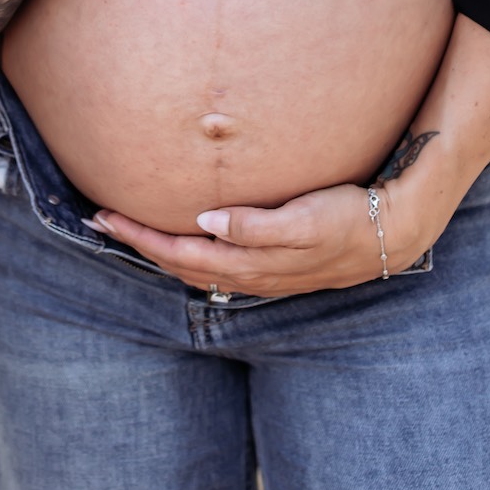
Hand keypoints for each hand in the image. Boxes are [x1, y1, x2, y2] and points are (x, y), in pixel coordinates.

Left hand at [92, 179, 437, 296]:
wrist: (390, 235)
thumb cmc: (348, 218)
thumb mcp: (306, 219)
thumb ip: (257, 226)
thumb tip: (207, 221)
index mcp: (249, 262)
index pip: (179, 252)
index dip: (139, 237)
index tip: (105, 215)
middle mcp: (247, 274)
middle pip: (177, 263)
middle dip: (137, 242)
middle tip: (99, 218)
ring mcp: (258, 273)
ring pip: (193, 267)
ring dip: (157, 249)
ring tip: (129, 229)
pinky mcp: (270, 266)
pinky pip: (213, 266)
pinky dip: (185, 253)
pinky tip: (182, 239)